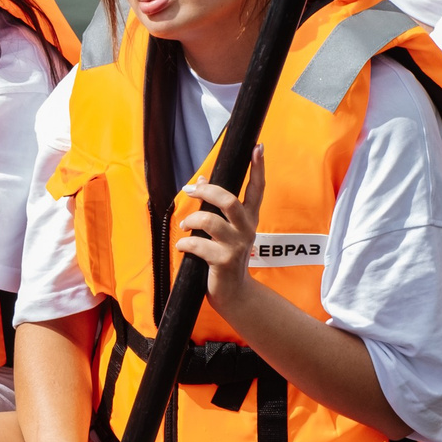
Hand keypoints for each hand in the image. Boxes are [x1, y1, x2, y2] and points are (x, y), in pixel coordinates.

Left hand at [172, 145, 266, 308]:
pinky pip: (197, 245)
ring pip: (210, 221)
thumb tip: (201, 179)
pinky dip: (184, 243)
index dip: (258, 168)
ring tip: (185, 226)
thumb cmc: (224, 257)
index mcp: (249, 219)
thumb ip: (215, 207)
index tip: (258, 148)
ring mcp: (237, 246)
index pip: (257, 189)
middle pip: (229, 200)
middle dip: (207, 191)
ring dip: (191, 220)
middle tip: (191, 189)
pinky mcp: (224, 261)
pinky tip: (183, 246)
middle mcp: (247, 230)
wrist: (233, 293)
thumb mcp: (223, 230)